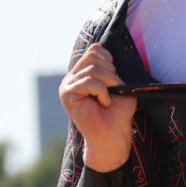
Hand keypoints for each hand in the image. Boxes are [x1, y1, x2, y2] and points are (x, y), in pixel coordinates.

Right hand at [58, 43, 136, 171]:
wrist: (112, 136)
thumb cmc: (118, 113)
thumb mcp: (119, 85)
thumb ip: (110, 68)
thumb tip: (102, 50)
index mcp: (83, 74)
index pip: (94, 50)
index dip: (109, 61)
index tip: (115, 80)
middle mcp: (72, 77)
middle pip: (92, 55)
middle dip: (110, 71)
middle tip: (114, 90)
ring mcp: (67, 85)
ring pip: (92, 69)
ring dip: (108, 83)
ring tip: (109, 98)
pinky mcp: (66, 94)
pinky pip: (88, 81)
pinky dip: (102, 92)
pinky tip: (104, 103)